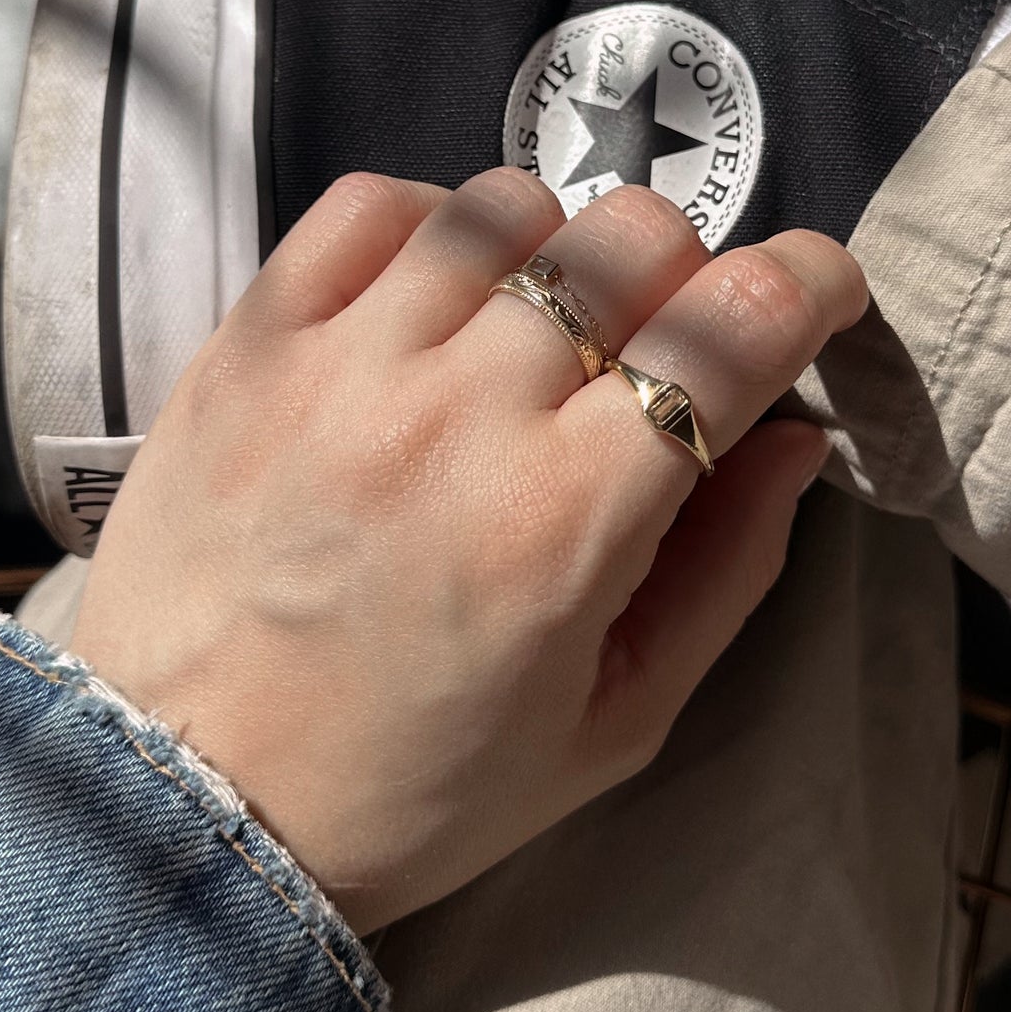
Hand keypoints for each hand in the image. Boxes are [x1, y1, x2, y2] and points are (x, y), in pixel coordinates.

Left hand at [72, 169, 868, 932]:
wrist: (192, 808)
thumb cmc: (420, 786)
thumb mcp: (617, 722)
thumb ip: (730, 571)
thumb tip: (799, 438)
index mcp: (568, 520)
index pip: (736, 325)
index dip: (812, 284)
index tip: (818, 297)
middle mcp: (461, 416)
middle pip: (637, 237)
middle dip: (690, 281)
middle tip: (657, 357)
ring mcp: (344, 364)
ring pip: (511, 206)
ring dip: (563, 256)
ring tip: (534, 336)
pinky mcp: (252, 343)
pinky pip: (370, 203)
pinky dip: (433, 225)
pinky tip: (432, 299)